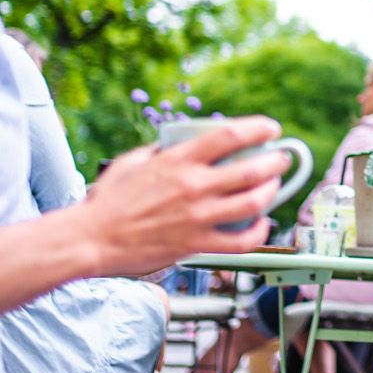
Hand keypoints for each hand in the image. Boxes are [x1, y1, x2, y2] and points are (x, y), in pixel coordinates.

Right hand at [80, 117, 292, 275]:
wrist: (91, 239)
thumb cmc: (107, 202)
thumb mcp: (132, 162)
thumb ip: (160, 151)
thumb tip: (178, 144)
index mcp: (178, 161)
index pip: (229, 135)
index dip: (257, 129)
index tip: (270, 128)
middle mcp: (194, 187)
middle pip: (252, 170)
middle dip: (276, 161)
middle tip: (281, 159)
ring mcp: (198, 217)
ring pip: (254, 203)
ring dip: (272, 193)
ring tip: (274, 187)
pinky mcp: (197, 244)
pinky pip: (242, 241)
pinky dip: (259, 232)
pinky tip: (262, 224)